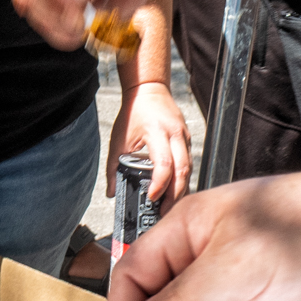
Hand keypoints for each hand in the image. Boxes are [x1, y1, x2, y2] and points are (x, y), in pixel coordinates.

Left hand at [108, 79, 191, 202]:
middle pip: (183, 171)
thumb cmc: (134, 111)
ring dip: (180, 189)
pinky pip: (188, 163)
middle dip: (175, 195)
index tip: (152, 198)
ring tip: (168, 205)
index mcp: (157, 132)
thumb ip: (113, 167)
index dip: (160, 184)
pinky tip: (173, 190)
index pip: (164, 164)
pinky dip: (182, 178)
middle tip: (164, 211)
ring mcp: (184, 136)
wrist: (149, 89)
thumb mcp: (119, 139)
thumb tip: (111, 191)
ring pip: (189, 169)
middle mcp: (175, 135)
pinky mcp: (187, 139)